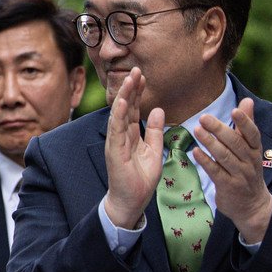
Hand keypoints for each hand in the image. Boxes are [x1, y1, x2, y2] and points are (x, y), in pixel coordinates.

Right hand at [103, 67, 164, 228]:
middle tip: (136, 69)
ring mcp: (115, 142)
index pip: (133, 109)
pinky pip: (115, 129)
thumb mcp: (154, 151)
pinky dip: (118, 114)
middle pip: (125, 107)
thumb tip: (157, 109)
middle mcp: (120, 135)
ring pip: (119, 114)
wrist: (131, 201)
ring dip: (124, 96)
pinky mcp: (114, 150)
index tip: (143, 76)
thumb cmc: (141, 179)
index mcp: (130, 135)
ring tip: (130, 79)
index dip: (138, 92)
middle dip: (130, 88)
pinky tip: (122, 101)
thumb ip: (155, 131)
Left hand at [194, 97, 271, 243]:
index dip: (245, 122)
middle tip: (204, 117)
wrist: (252, 205)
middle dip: (220, 130)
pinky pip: (216, 172)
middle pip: (236, 144)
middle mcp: (249, 162)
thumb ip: (246, 125)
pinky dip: (206, 162)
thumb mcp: (251, 148)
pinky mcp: (228, 186)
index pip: (252, 134)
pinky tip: (195, 152)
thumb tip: (247, 100)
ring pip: (225, 157)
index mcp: (255, 150)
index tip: (235, 109)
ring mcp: (239, 175)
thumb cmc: (247, 170)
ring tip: (197, 130)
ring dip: (210, 143)